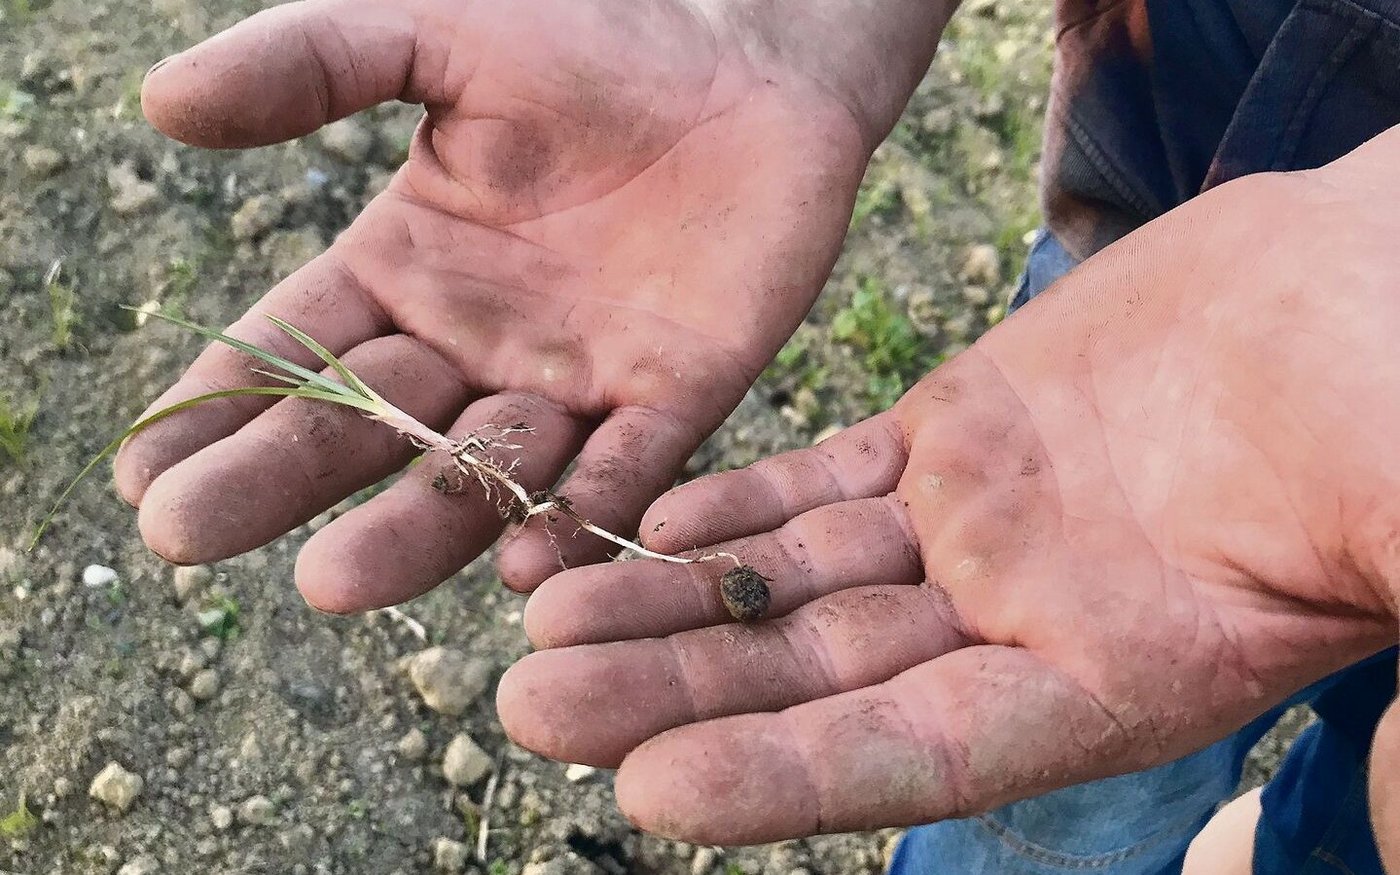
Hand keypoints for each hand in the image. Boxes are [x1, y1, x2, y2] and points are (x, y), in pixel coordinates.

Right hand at [113, 0, 952, 606]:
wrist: (749, 53)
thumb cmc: (594, 33)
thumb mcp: (438, 33)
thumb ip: (314, 64)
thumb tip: (162, 104)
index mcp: (409, 269)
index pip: (296, 348)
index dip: (219, 406)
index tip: (140, 474)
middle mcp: (481, 343)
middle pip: (370, 426)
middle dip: (281, 479)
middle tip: (189, 535)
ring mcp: (578, 378)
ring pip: (489, 469)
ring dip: (419, 525)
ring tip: (338, 580)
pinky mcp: (679, 393)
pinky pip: (628, 465)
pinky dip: (584, 510)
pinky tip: (532, 558)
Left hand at [498, 128, 1399, 845]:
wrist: (1372, 292)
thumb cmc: (1393, 422)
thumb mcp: (1395, 544)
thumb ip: (1390, 689)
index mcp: (1110, 685)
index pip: (914, 757)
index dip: (780, 782)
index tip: (648, 789)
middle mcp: (1021, 618)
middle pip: (817, 673)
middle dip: (676, 689)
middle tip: (532, 700)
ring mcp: (983, 521)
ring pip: (799, 575)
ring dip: (673, 595)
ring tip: (550, 611)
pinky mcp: (964, 428)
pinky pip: (829, 477)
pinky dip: (741, 499)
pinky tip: (651, 515)